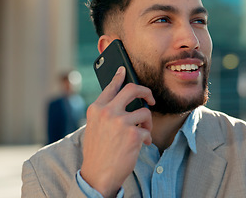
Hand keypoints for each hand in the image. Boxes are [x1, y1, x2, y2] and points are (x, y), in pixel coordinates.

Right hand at [80, 66, 154, 196]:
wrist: (98, 175)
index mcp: (96, 109)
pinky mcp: (133, 134)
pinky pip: (147, 131)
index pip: (110, 87)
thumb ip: (105, 113)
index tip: (124, 70)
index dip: (119, 77)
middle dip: (146, 92)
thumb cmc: (97, 153)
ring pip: (145, 112)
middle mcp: (107, 112)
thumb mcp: (95, 128)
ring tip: (142, 134)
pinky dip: (146, 139)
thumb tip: (121, 102)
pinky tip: (139, 146)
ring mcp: (120, 122)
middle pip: (133, 89)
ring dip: (147, 124)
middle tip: (151, 99)